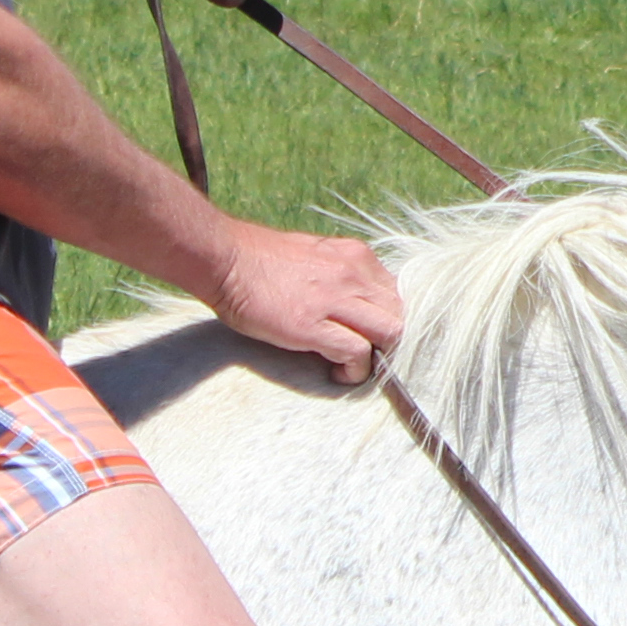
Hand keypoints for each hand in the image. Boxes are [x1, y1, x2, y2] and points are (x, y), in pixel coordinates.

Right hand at [207, 219, 402, 385]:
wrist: (225, 258)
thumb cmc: (261, 260)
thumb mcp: (315, 254)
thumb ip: (342, 273)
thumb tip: (357, 301)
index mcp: (356, 255)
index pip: (398, 292)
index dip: (391, 318)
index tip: (376, 335)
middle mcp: (354, 272)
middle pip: (402, 313)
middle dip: (392, 339)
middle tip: (369, 354)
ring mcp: (335, 298)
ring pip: (390, 332)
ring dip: (379, 356)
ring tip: (353, 364)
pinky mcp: (313, 325)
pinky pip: (358, 352)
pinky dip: (354, 369)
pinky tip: (336, 371)